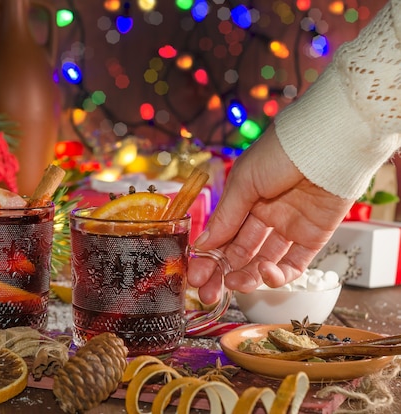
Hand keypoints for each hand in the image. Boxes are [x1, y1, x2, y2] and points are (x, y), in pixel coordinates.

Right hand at [189, 125, 353, 303]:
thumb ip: (224, 218)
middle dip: (223, 273)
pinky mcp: (313, 237)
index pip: (222, 235)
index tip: (196, 276)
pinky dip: (278, 274)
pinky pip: (294, 263)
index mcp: (244, 199)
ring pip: (263, 261)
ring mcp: (289, 227)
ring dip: (247, 276)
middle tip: (209, 293)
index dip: (209, 256)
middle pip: (240, 252)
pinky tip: (265, 273)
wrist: (326, 144)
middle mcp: (265, 215)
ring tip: (235, 284)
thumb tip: (202, 245)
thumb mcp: (243, 182)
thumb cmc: (279, 153)